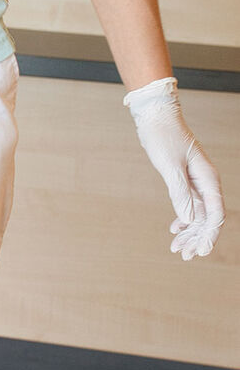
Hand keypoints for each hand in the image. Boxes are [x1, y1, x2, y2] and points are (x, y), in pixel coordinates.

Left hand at [124, 77, 224, 258]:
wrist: (153, 114)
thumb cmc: (162, 135)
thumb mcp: (169, 164)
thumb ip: (179, 191)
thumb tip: (189, 219)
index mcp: (208, 178)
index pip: (215, 214)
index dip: (209, 235)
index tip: (200, 251)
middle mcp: (205, 181)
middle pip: (208, 218)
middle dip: (198, 238)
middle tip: (184, 256)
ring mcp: (195, 180)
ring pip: (198, 213)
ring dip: (189, 232)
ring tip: (177, 248)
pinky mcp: (184, 177)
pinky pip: (189, 203)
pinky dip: (183, 218)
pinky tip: (174, 229)